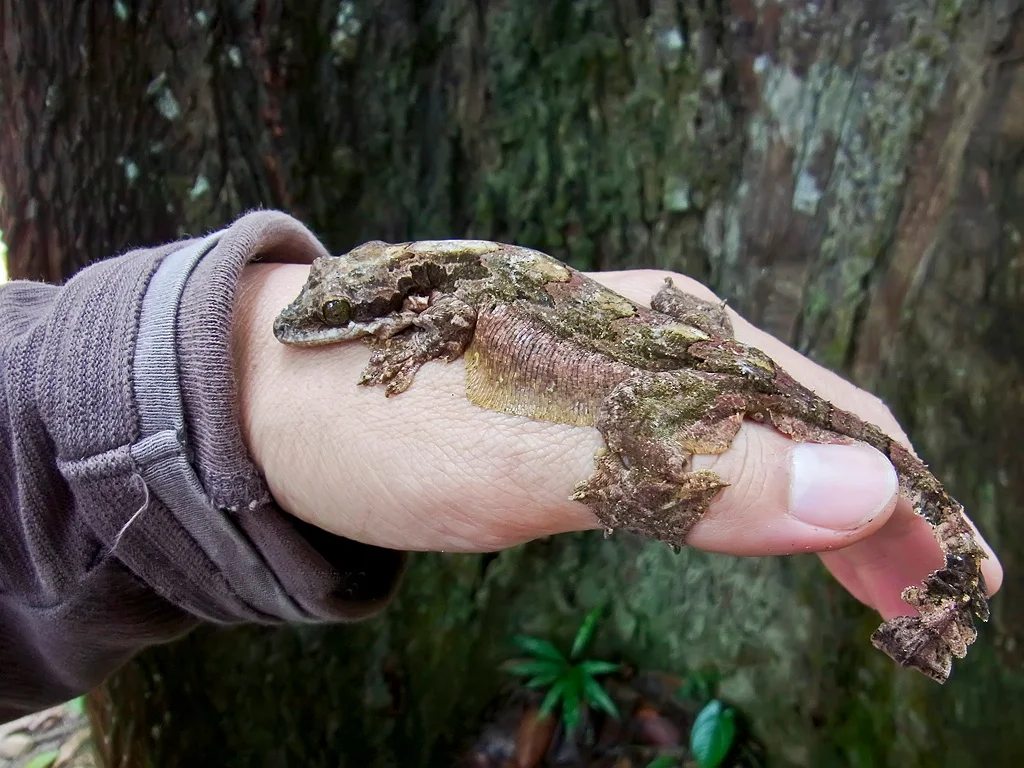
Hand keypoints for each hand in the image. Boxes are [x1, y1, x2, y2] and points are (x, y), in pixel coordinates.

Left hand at [234, 263, 1001, 619]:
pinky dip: (748, 499)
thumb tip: (853, 489)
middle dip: (874, 509)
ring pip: (751, 437)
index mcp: (660, 335)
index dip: (897, 496)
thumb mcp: (534, 458)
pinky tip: (758, 526)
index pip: (821, 413)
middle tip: (927, 600)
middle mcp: (654, 338)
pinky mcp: (583, 404)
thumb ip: (686, 471)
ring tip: (870, 580)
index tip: (952, 576)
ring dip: (820, 508)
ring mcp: (618, 369)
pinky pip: (694, 450)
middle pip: (801, 422)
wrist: (271, 402)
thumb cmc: (388, 425)